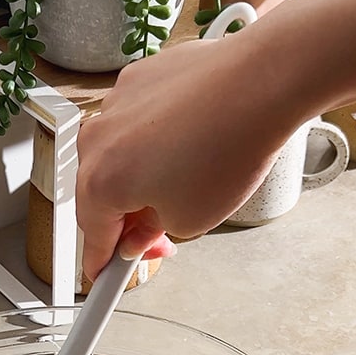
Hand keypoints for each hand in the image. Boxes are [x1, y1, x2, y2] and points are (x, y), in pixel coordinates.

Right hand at [75, 35, 295, 278]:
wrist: (263, 80)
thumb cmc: (230, 146)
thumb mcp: (191, 220)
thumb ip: (152, 234)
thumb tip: (140, 233)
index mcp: (98, 184)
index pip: (93, 239)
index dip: (103, 264)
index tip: (106, 275)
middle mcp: (95, 142)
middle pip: (99, 194)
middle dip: (127, 216)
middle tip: (162, 231)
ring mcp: (113, 106)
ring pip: (116, 155)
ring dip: (141, 173)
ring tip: (189, 175)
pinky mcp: (138, 79)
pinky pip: (136, 119)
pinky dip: (155, 134)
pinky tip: (192, 138)